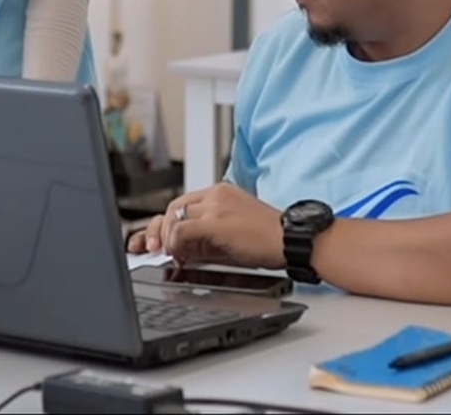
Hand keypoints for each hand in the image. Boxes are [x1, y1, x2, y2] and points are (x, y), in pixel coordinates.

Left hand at [125, 183, 284, 268]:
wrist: (292, 240)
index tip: (158, 242)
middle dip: (159, 232)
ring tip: (178, 256)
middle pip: (172, 208)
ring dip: (168, 240)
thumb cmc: (267, 240)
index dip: (165, 224)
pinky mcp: (216, 221)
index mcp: (220, 193)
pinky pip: (181, 231)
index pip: (181, 203)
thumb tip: (180, 250)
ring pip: (173, 218)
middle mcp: (216, 195)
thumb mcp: (230, 234)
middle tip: (159, 252)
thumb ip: (205, 237)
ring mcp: (215, 206)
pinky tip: (184, 257)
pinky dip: (176, 246)